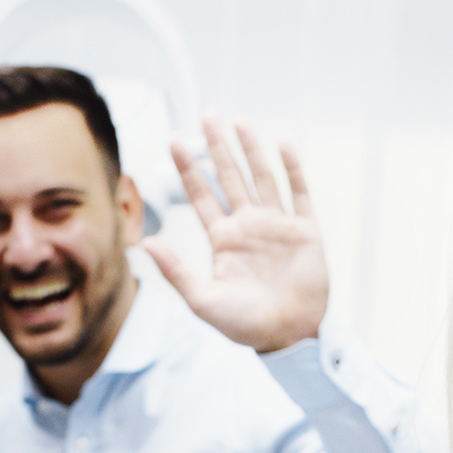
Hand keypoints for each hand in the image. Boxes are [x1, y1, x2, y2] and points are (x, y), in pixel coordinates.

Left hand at [143, 117, 328, 353]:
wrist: (288, 336)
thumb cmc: (245, 325)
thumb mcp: (202, 301)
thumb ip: (175, 271)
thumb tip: (146, 243)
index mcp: (223, 240)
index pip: (201, 195)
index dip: (187, 168)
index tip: (172, 141)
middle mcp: (248, 226)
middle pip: (230, 176)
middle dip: (218, 147)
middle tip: (207, 116)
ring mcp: (277, 226)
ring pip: (262, 177)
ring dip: (252, 149)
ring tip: (240, 121)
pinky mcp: (305, 231)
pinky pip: (298, 193)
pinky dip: (292, 169)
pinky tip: (283, 144)